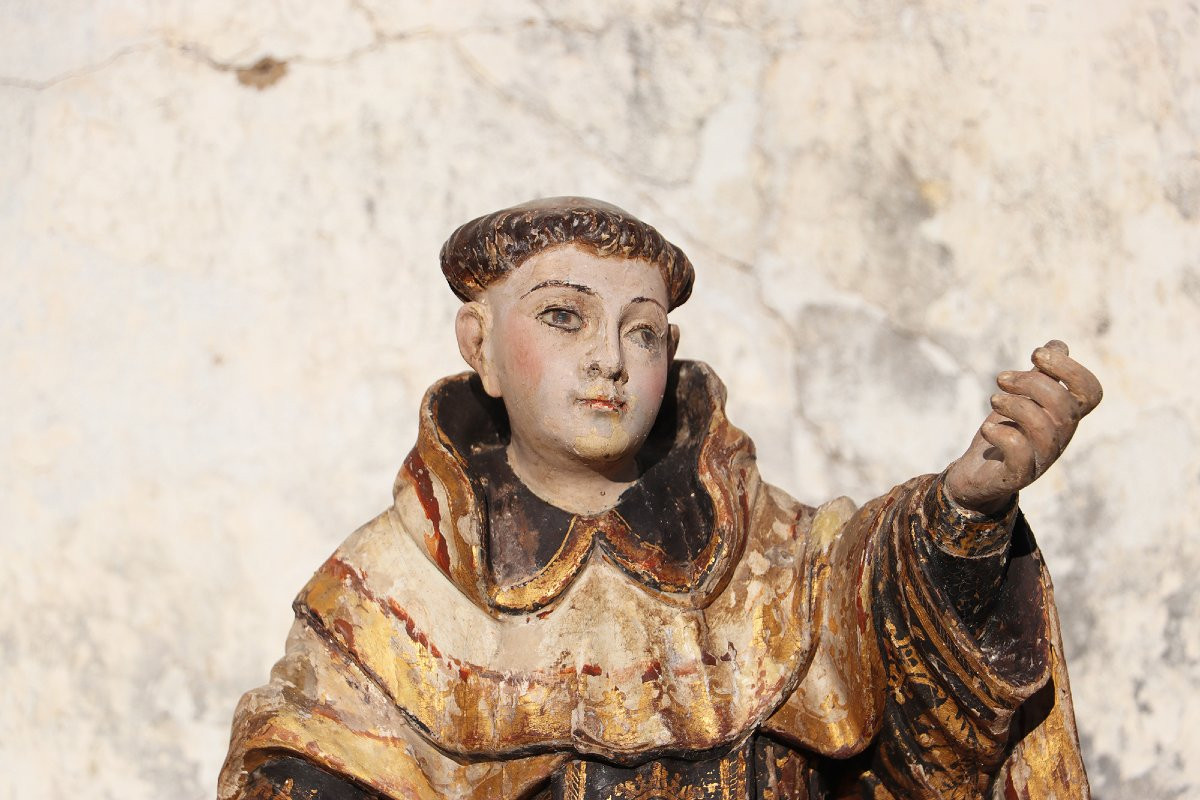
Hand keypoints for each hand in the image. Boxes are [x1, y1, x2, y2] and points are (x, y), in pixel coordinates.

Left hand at [945, 340, 1102, 515]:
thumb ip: (1041, 375)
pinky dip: (1002, 434)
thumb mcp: (1022, 400)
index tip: (1036, 354)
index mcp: (1064, 417)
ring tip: (994, 400)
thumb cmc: (1004, 434)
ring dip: (1016, 405)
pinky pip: (1021, 453)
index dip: (1070, 368)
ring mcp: (1041, 458)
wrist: (977, 477)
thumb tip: (1059, 345)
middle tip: (1002, 378)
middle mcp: (1060, 438)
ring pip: (1045, 428)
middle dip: (1032, 382)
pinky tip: (988, 429)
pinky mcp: (1018, 475)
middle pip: (1065, 406)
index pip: (1091, 392)